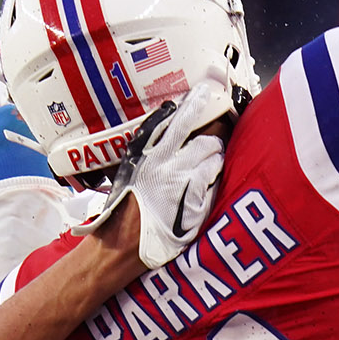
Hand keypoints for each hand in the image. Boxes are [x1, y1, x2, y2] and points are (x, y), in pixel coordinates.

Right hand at [71, 73, 227, 267]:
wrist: (122, 245)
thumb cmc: (123, 208)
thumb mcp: (130, 169)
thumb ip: (151, 149)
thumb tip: (172, 130)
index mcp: (152, 153)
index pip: (183, 119)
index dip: (198, 104)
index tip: (208, 94)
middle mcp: (172, 166)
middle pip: (208, 138)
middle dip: (214, 138)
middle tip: (213, 141)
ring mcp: (188, 185)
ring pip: (216, 160)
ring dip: (214, 162)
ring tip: (204, 170)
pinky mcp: (199, 205)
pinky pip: (216, 185)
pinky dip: (213, 184)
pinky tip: (202, 190)